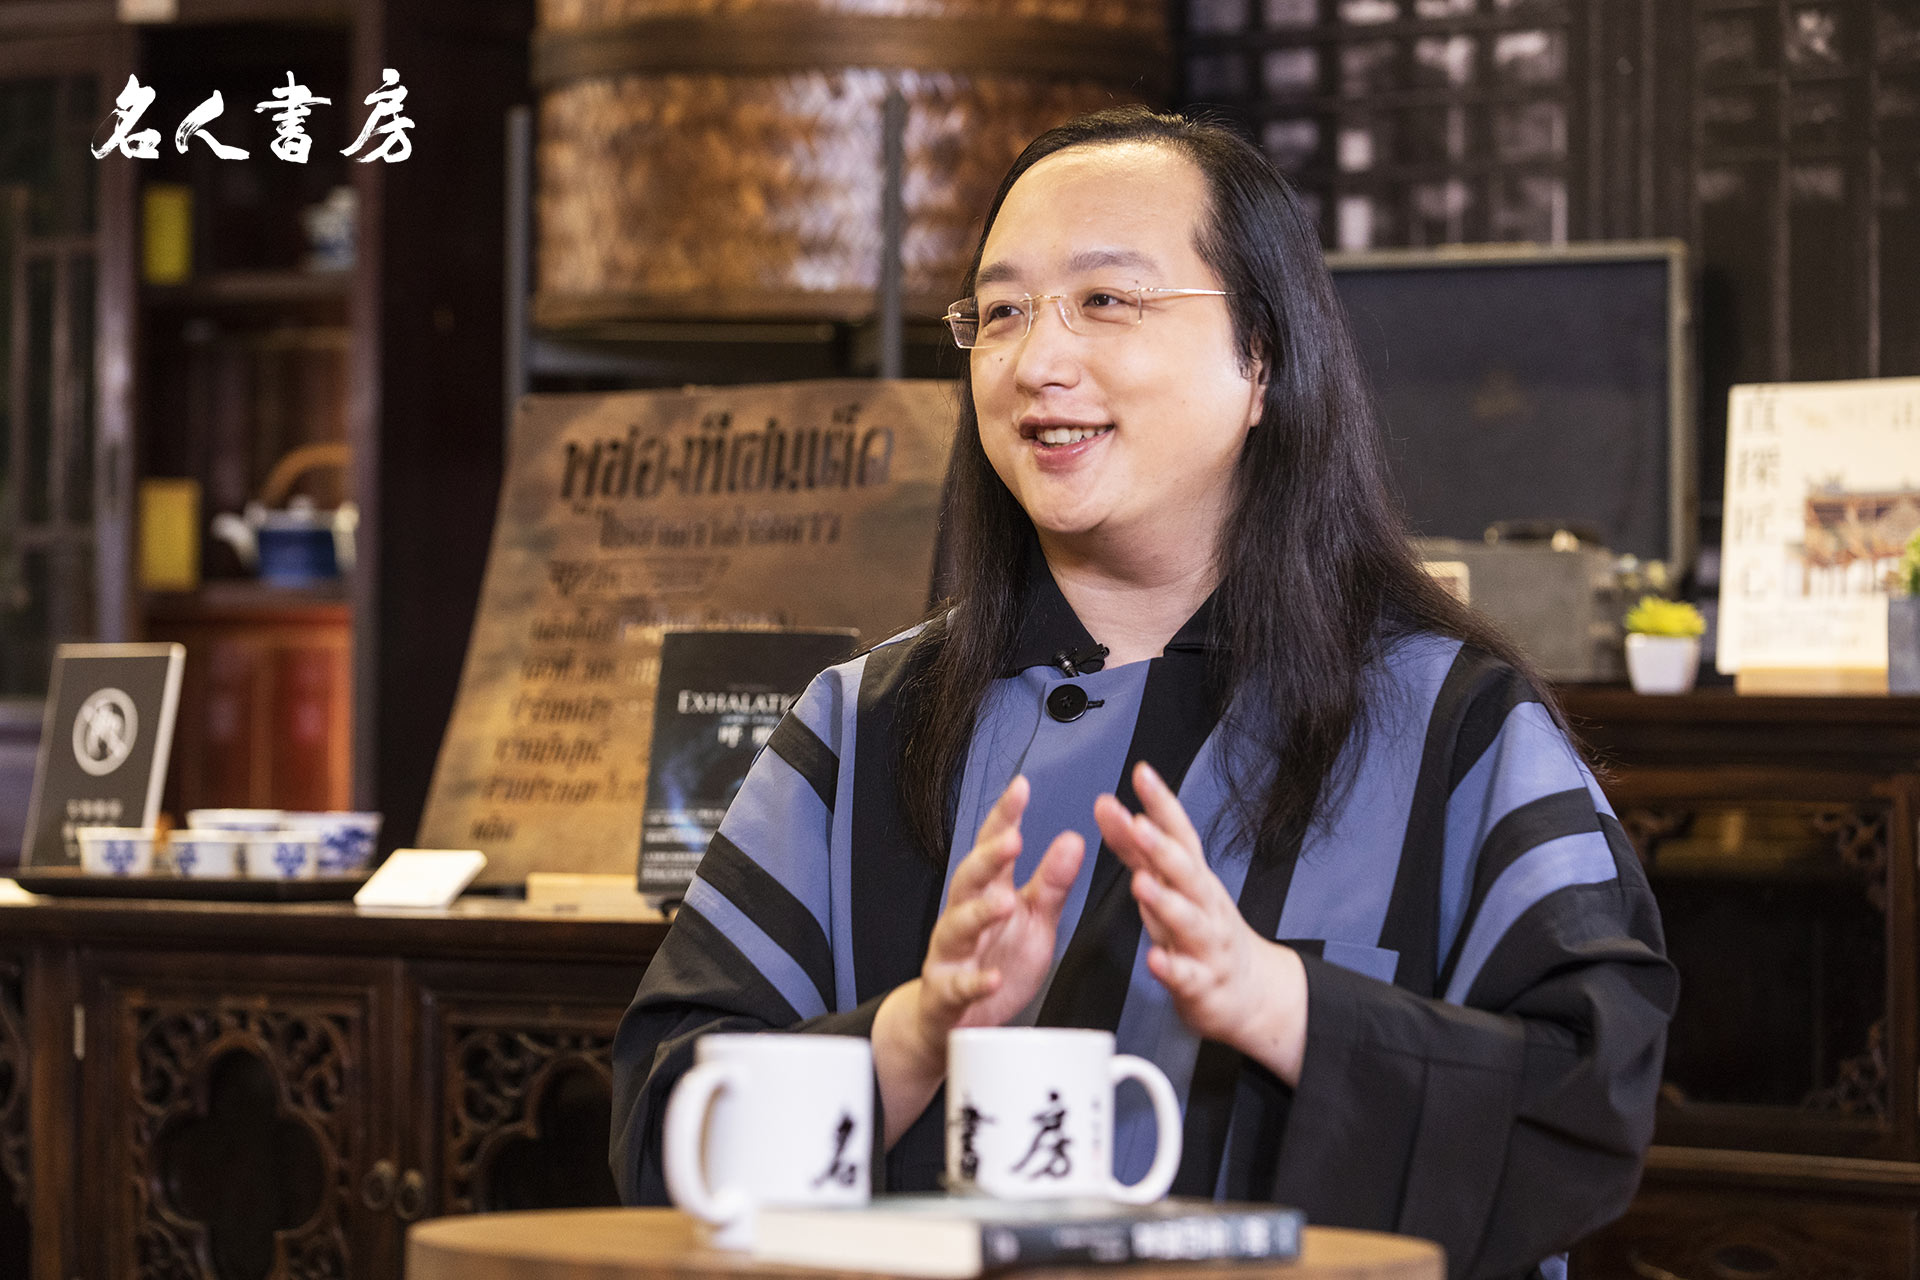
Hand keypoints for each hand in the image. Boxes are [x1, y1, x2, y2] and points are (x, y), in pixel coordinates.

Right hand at [912, 774, 1085, 1055]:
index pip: (993, 847)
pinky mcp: (946, 995)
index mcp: (987, 893)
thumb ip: (1052, 883)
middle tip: (1012, 841)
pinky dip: (974, 983)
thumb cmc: (995, 960)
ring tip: (1002, 903)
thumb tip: (1074, 837)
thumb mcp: (1034, 919)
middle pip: (968, 878)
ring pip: (956, 926)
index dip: (1005, 817)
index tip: (1021, 787)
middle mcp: (961, 916)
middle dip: (988, 859)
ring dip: (978, 913)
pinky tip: (991, 978)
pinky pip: (957, 987)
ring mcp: (949, 955)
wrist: (951, 1022)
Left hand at [1095, 761, 1307, 1085]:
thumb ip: (1134, 847)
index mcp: (1193, 877)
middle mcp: (1204, 904)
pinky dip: (1171, 968)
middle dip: (1162, 846)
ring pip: (1188, 920)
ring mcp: (1206, 943)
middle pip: (1186, 871)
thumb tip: (1108, 805)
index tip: (1142, 773)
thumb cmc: (1201, 929)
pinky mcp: (1203, 983)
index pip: (1179, 833)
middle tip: (1137, 824)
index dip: (1162, 803)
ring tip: (1140, 885)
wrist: (1250, 991)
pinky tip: (1155, 961)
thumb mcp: (1169, 884)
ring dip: (1165, 901)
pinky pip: (1187, 976)